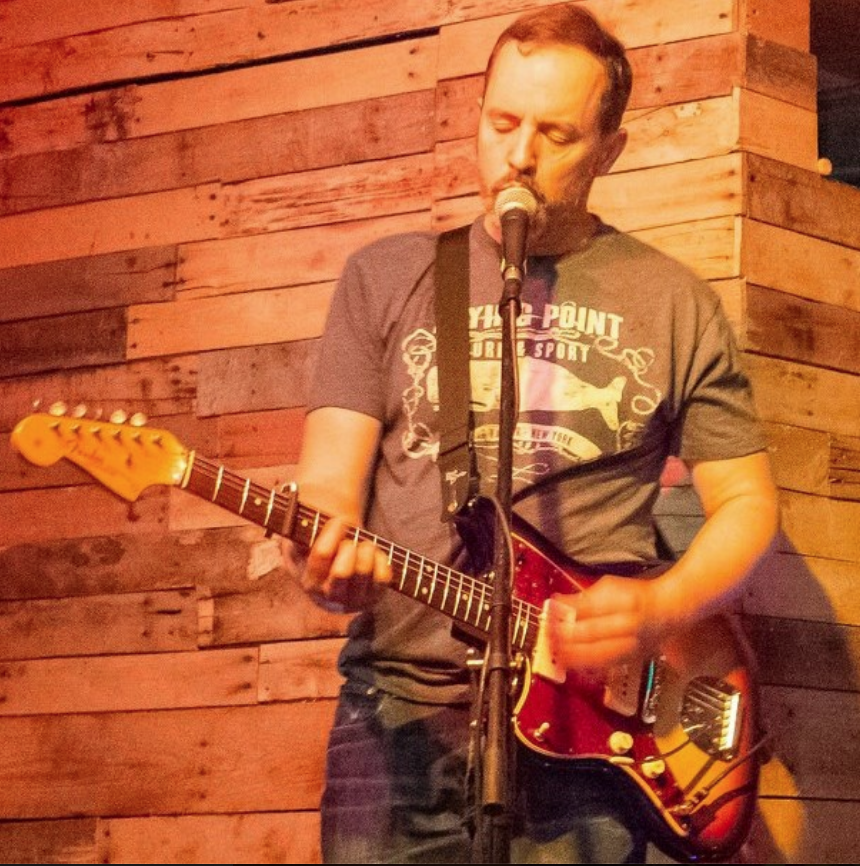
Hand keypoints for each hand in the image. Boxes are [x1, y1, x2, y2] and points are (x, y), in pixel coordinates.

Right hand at [299, 516, 391, 612]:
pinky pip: (383, 577)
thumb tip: (309, 528)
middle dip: (348, 548)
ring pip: (364, 571)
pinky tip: (374, 554)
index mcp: (310, 582)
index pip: (322, 554)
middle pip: (342, 572)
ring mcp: (354, 600)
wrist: (334, 572)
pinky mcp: (374, 597)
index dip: (333, 532)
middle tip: (349, 541)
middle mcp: (331, 597)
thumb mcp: (302, 545)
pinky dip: (381, 560)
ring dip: (366, 549)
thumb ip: (299, 537)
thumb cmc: (319, 552)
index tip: (339, 520)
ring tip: (363, 544)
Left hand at [546, 575, 663, 671]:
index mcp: (623, 602)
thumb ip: (584, 596)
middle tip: (547, 634)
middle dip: (565, 635)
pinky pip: (604, 666)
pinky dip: (586, 666)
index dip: (566, 612)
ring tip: (554, 651)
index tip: (549, 613)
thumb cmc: (635, 595)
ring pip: (597, 655)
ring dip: (572, 654)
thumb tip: (558, 601)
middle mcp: (628, 626)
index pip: (589, 608)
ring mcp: (630, 646)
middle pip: (591, 633)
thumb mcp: (609, 586)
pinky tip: (570, 664)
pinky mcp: (629, 660)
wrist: (666, 612)